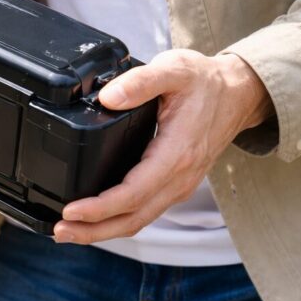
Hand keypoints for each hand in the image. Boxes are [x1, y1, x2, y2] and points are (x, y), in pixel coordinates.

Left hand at [54, 49, 273, 243]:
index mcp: (176, 153)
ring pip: (139, 219)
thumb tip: (107, 97)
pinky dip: (118, 219)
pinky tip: (97, 217)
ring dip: (103, 230)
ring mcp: (179, 184)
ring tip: (69, 231)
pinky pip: (145, 210)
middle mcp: (179, 177)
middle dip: (94, 230)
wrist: (239, 93)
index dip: (100, 207)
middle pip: (133, 217)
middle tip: (60, 231)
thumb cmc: (205, 83)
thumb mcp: (174, 69)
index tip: (71, 210)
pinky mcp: (175, 184)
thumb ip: (140, 81)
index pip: (134, 193)